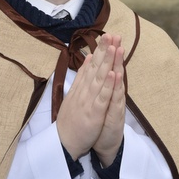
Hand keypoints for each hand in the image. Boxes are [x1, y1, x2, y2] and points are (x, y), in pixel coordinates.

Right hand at [56, 33, 125, 161]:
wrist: (64, 143)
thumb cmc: (70, 120)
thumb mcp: (73, 95)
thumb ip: (81, 78)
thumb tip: (87, 59)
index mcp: (80, 87)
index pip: (90, 65)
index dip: (99, 50)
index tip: (106, 36)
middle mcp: (83, 91)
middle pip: (95, 68)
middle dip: (104, 51)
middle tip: (111, 35)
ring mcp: (88, 101)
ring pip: (99, 79)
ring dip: (107, 63)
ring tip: (114, 48)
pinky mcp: (94, 113)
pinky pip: (102, 97)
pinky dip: (108, 86)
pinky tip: (114, 74)